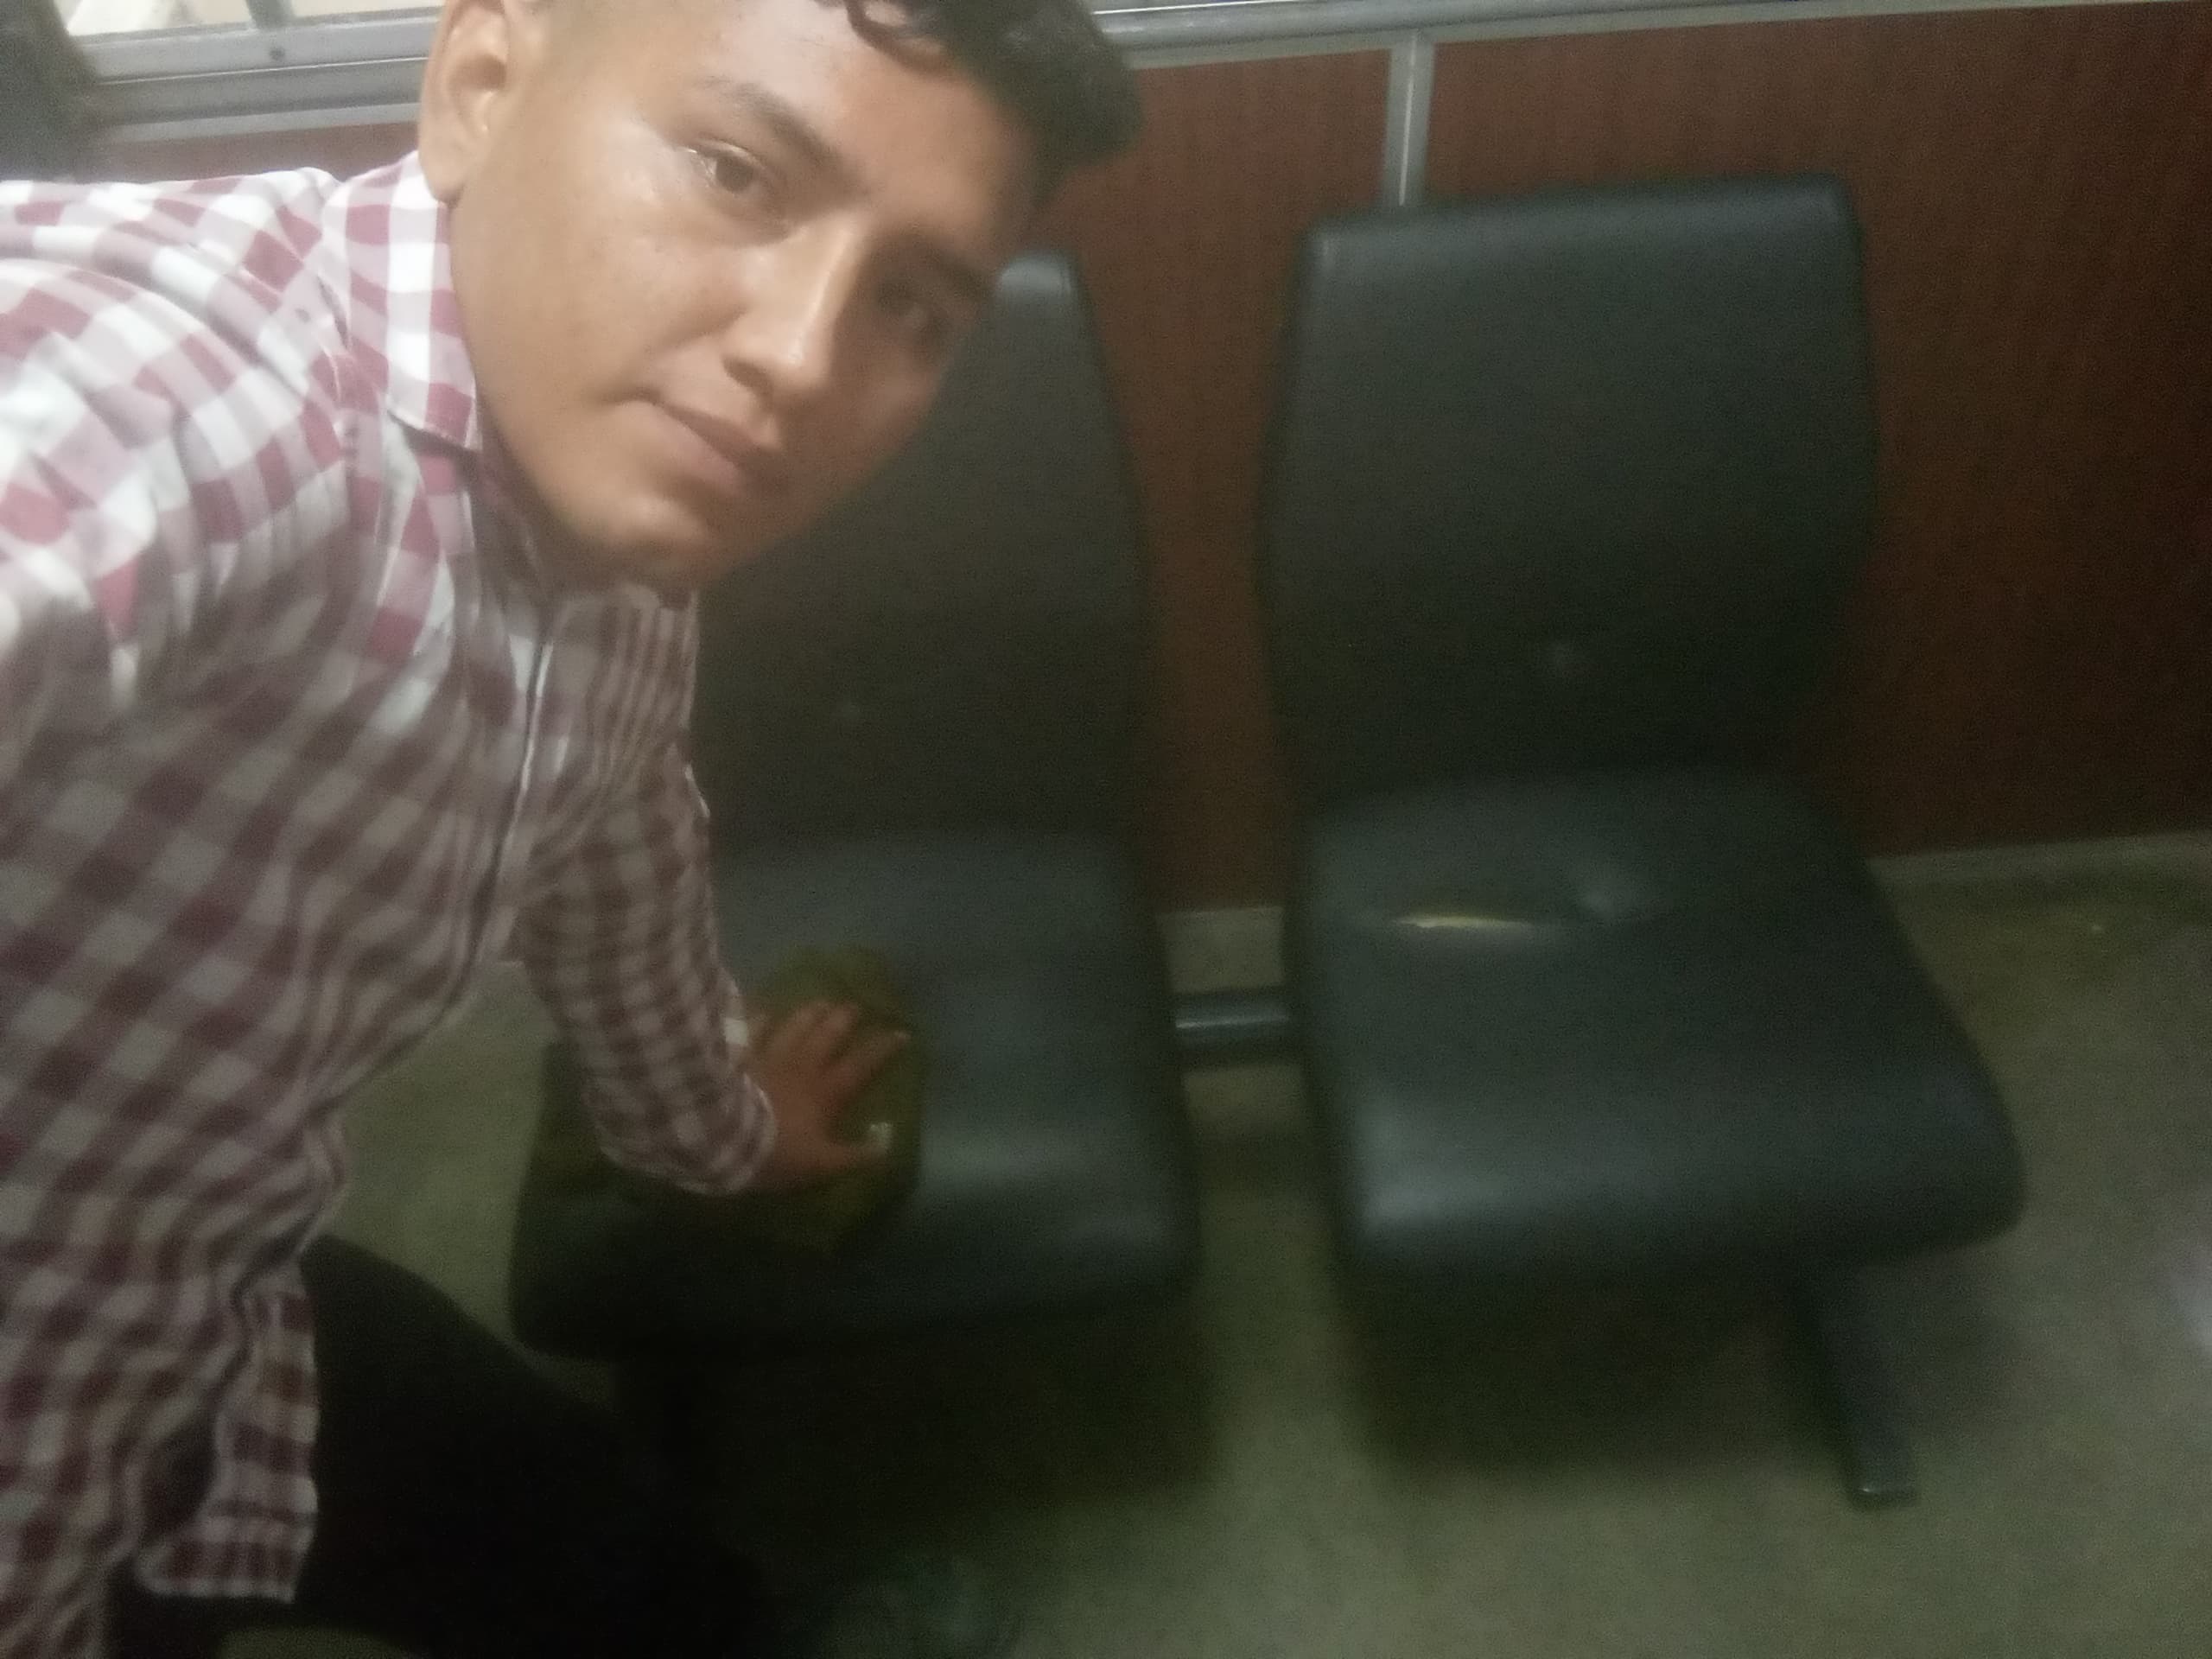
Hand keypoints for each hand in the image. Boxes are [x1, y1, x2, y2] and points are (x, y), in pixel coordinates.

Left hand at [749, 1000, 907, 1190]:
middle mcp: (802, 1067)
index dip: (882, 1049)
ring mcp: (770, 1057)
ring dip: (810, 1014)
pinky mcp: (741, 1056)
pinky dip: (761, 1020)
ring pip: (795, 1028)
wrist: (725, 1137)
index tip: (900, 1033)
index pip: (860, 1065)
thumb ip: (855, 1155)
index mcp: (826, 1092)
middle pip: (828, 1037)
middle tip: (856, 1005)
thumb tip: (887, 1144)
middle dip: (844, 1020)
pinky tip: (765, 1010)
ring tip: (821, 1001)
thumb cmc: (776, 1153)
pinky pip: (753, 1031)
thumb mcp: (821, 1164)